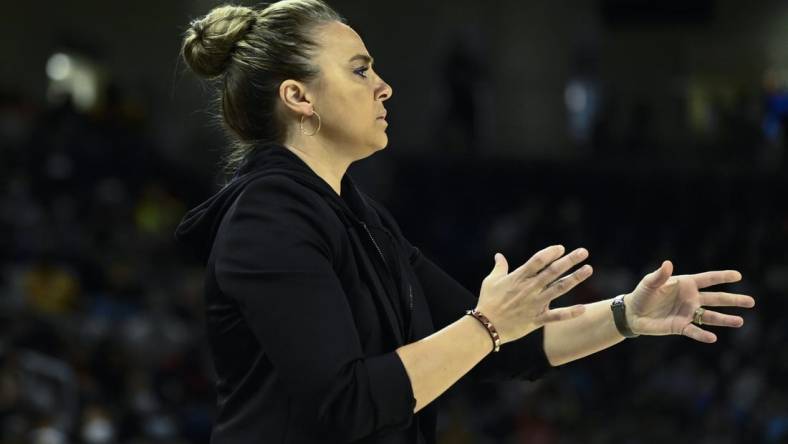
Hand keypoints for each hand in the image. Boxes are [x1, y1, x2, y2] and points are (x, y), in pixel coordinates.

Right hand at [476, 245, 592, 343]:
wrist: (485, 326)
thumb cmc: (487, 302)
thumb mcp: (491, 281)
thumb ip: (499, 267)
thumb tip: (499, 255)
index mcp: (518, 277)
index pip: (538, 261)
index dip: (550, 253)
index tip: (561, 248)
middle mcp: (530, 288)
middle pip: (552, 271)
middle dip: (569, 260)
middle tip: (584, 252)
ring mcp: (535, 303)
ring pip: (558, 289)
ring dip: (575, 279)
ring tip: (588, 269)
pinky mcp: (537, 319)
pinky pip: (556, 316)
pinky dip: (570, 313)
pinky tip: (583, 308)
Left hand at [625, 260, 754, 342]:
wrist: (633, 313)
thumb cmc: (643, 294)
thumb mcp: (650, 283)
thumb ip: (660, 275)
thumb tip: (668, 263)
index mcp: (686, 284)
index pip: (708, 279)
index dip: (722, 277)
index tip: (738, 275)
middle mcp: (691, 299)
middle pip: (716, 299)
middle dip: (733, 300)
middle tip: (751, 301)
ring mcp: (688, 313)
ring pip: (710, 317)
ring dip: (725, 319)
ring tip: (740, 321)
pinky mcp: (681, 327)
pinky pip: (695, 331)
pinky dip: (703, 335)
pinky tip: (713, 337)